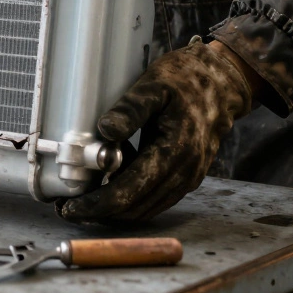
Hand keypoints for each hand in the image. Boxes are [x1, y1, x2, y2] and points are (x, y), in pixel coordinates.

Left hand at [56, 38, 255, 223]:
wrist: (223, 84)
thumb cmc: (187, 80)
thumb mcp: (155, 85)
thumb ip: (131, 109)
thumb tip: (104, 130)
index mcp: (175, 150)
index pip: (130, 190)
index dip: (98, 203)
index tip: (72, 207)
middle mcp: (185, 172)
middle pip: (136, 207)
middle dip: (101, 211)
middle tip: (70, 207)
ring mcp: (189, 178)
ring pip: (146, 208)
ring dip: (116, 208)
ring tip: (87, 195)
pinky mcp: (187, 178)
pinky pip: (156, 198)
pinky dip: (133, 197)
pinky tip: (115, 179)